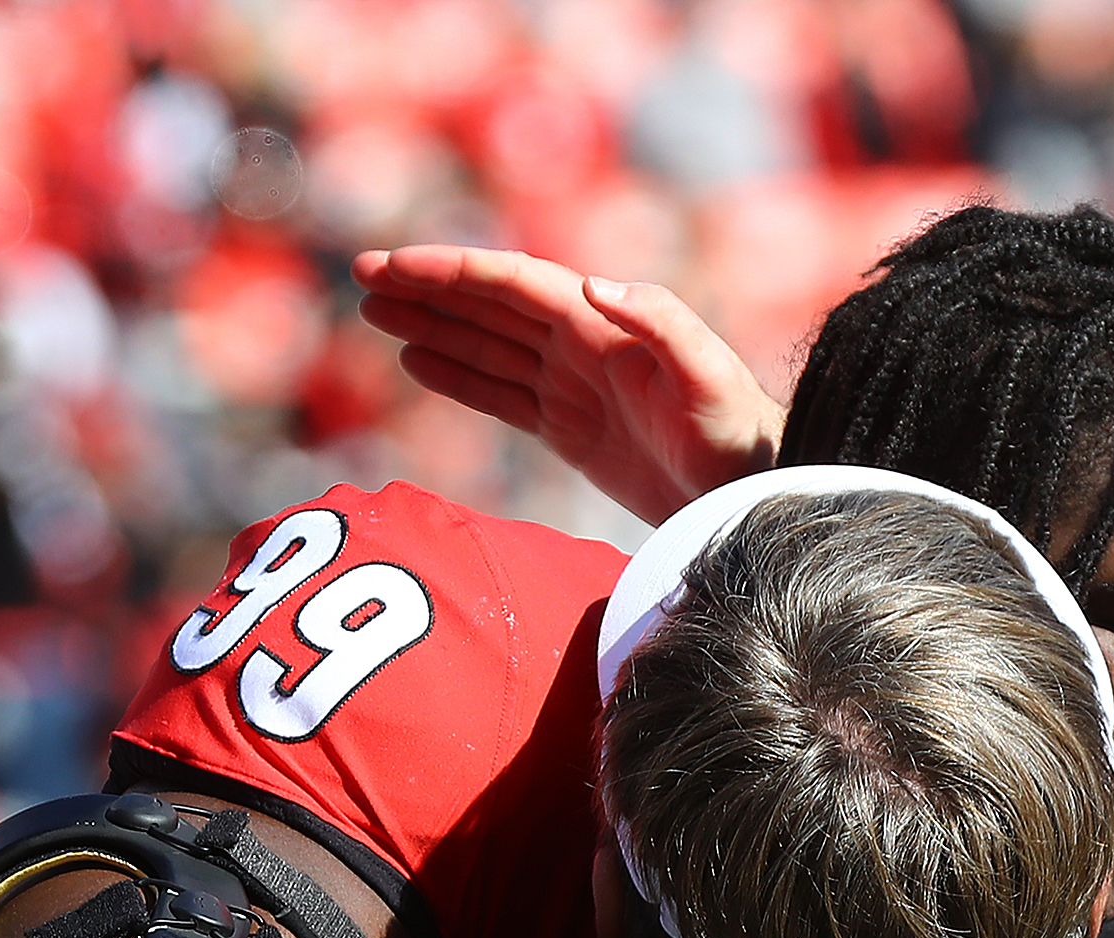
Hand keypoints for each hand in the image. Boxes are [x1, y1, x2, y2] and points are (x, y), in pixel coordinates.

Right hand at [351, 246, 782, 523]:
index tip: (395, 266)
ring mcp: (573, 389)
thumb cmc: (738, 437)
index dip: (452, 272)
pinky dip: (459, 377)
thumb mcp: (709, 376)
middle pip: (488, 306)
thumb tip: (593, 284)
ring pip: (486, 346)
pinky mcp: (572, 432)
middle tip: (362, 278)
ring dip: (432, 326)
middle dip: (426, 289)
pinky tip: (418, 363)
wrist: (752, 495)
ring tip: (374, 314)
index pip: (511, 286)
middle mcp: (581, 347)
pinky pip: (502, 396)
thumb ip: (662, 322)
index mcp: (601, 327)